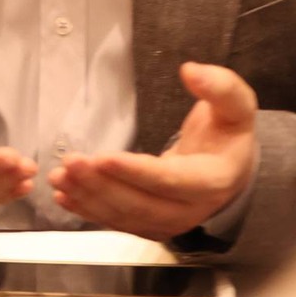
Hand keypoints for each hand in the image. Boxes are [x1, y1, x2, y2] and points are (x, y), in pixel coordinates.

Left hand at [51, 62, 257, 240]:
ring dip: (90, 197)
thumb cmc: (228, 133)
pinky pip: (118, 221)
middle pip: (142, 204)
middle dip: (102, 185)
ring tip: (60, 175)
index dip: (135, 172)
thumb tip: (191, 71)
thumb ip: (220, 87)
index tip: (101, 156)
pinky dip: (89, 209)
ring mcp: (171, 222)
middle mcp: (192, 209)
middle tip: (71, 162)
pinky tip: (65, 195)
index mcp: (214, 180)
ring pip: (126, 216)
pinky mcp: (151, 225)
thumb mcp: (236, 106)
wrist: (230, 168)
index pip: (171, 181)